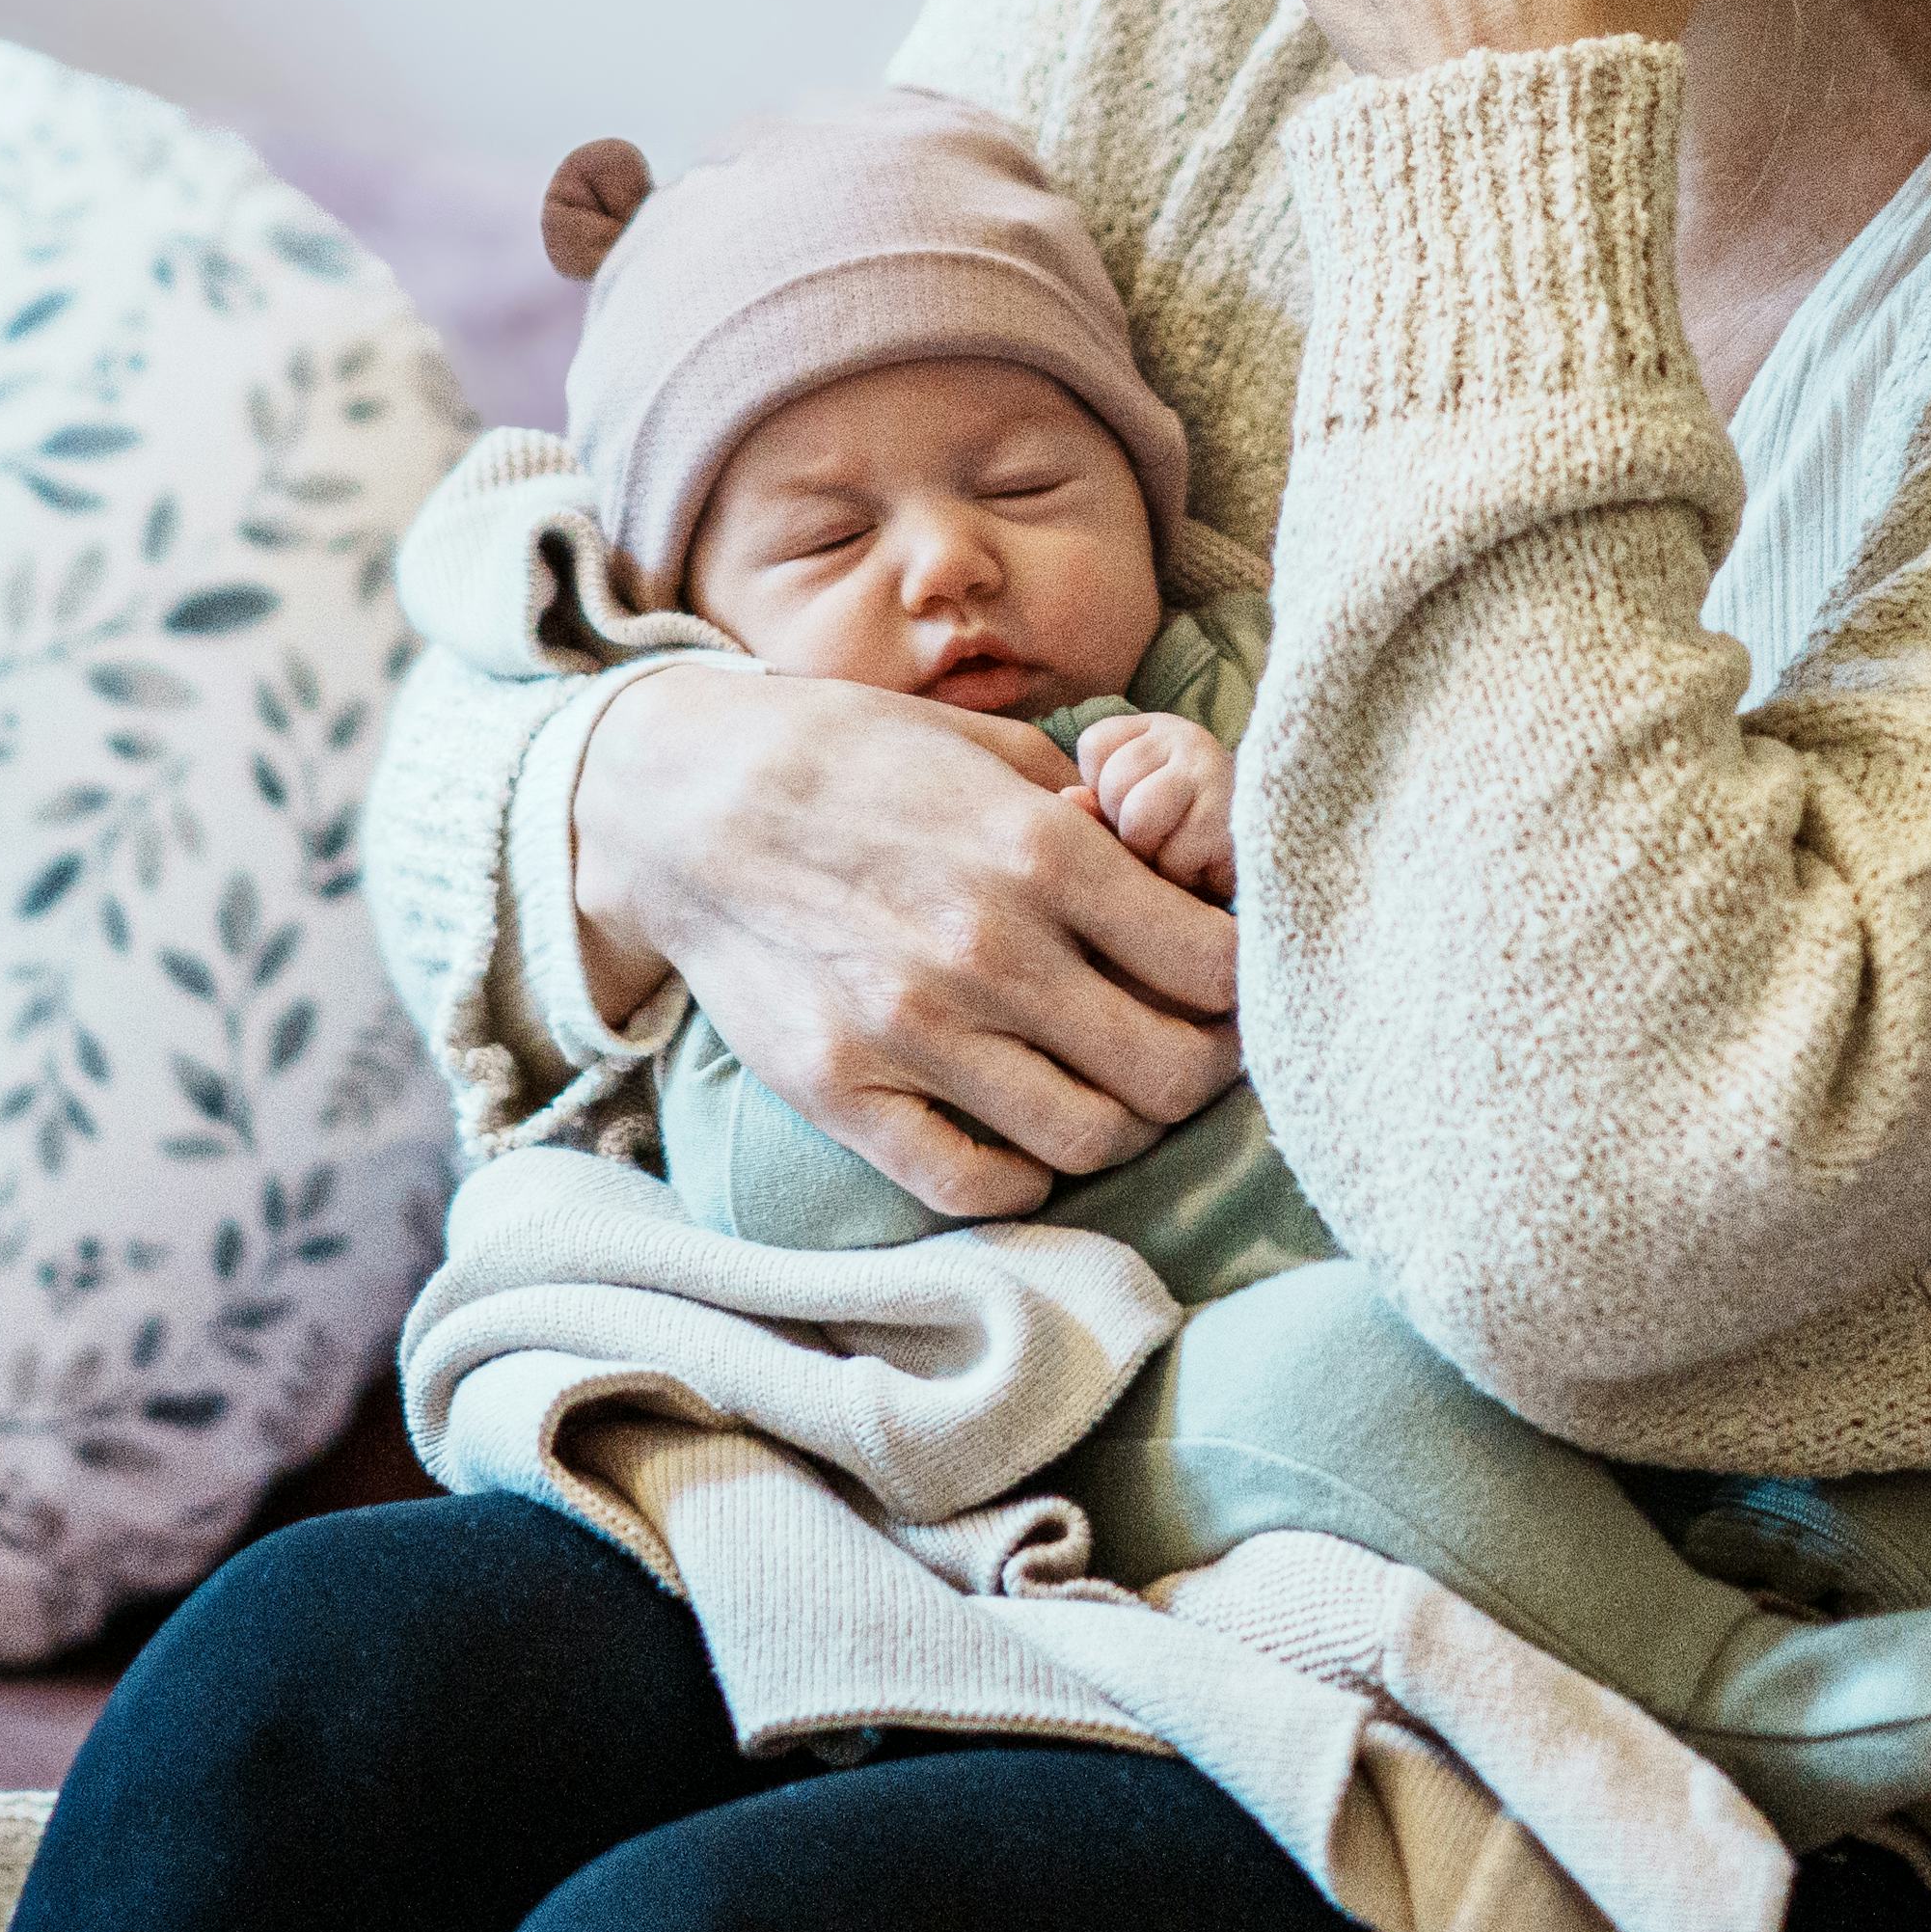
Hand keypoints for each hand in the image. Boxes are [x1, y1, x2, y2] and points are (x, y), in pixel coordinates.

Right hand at [567, 661, 1239, 1216]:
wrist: (684, 800)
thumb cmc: (853, 757)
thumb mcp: (991, 747)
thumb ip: (1094, 820)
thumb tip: (1179, 884)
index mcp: (1042, 853)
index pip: (1216, 966)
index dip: (1246, 984)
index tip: (1229, 981)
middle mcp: (989, 952)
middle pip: (1173, 1074)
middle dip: (1203, 1067)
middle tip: (1186, 1047)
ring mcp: (913, 1035)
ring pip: (1091, 1140)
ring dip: (1122, 1124)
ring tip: (1107, 1086)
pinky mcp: (845, 1096)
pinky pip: (978, 1185)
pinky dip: (1025, 1173)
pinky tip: (1025, 1126)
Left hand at [1074, 708, 1237, 904]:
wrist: (1268, 867)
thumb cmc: (1189, 844)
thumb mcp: (1135, 819)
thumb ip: (1094, 811)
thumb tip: (1069, 801)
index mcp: (1159, 730)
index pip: (1094, 744)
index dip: (1105, 794)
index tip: (1143, 810)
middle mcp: (1189, 737)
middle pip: (1112, 784)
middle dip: (1128, 829)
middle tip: (1168, 838)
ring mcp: (1214, 772)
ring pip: (1138, 819)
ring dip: (1155, 855)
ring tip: (1185, 854)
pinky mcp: (1232, 816)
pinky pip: (1175, 857)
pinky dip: (1184, 876)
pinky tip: (1208, 867)